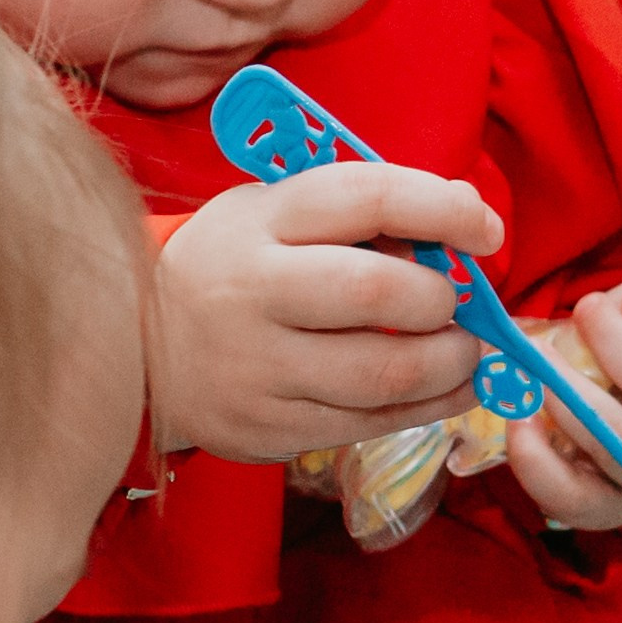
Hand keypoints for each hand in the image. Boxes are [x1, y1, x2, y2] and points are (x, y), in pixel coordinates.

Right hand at [149, 165, 499, 459]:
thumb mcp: (271, 215)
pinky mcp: (266, 426)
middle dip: (443, 299)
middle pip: (377, 291)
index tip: (484, 230)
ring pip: (382, 373)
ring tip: (464, 352)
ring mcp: (258, 366)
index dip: (442, 209)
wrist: (137, 347)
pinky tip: (447, 392)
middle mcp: (256, 290)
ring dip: (448, 363)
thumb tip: (460, 226)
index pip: (367, 196)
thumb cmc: (233, 268)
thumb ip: (356, 217)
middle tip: (460, 304)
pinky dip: (427, 409)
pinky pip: (366, 424)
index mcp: (262, 219)